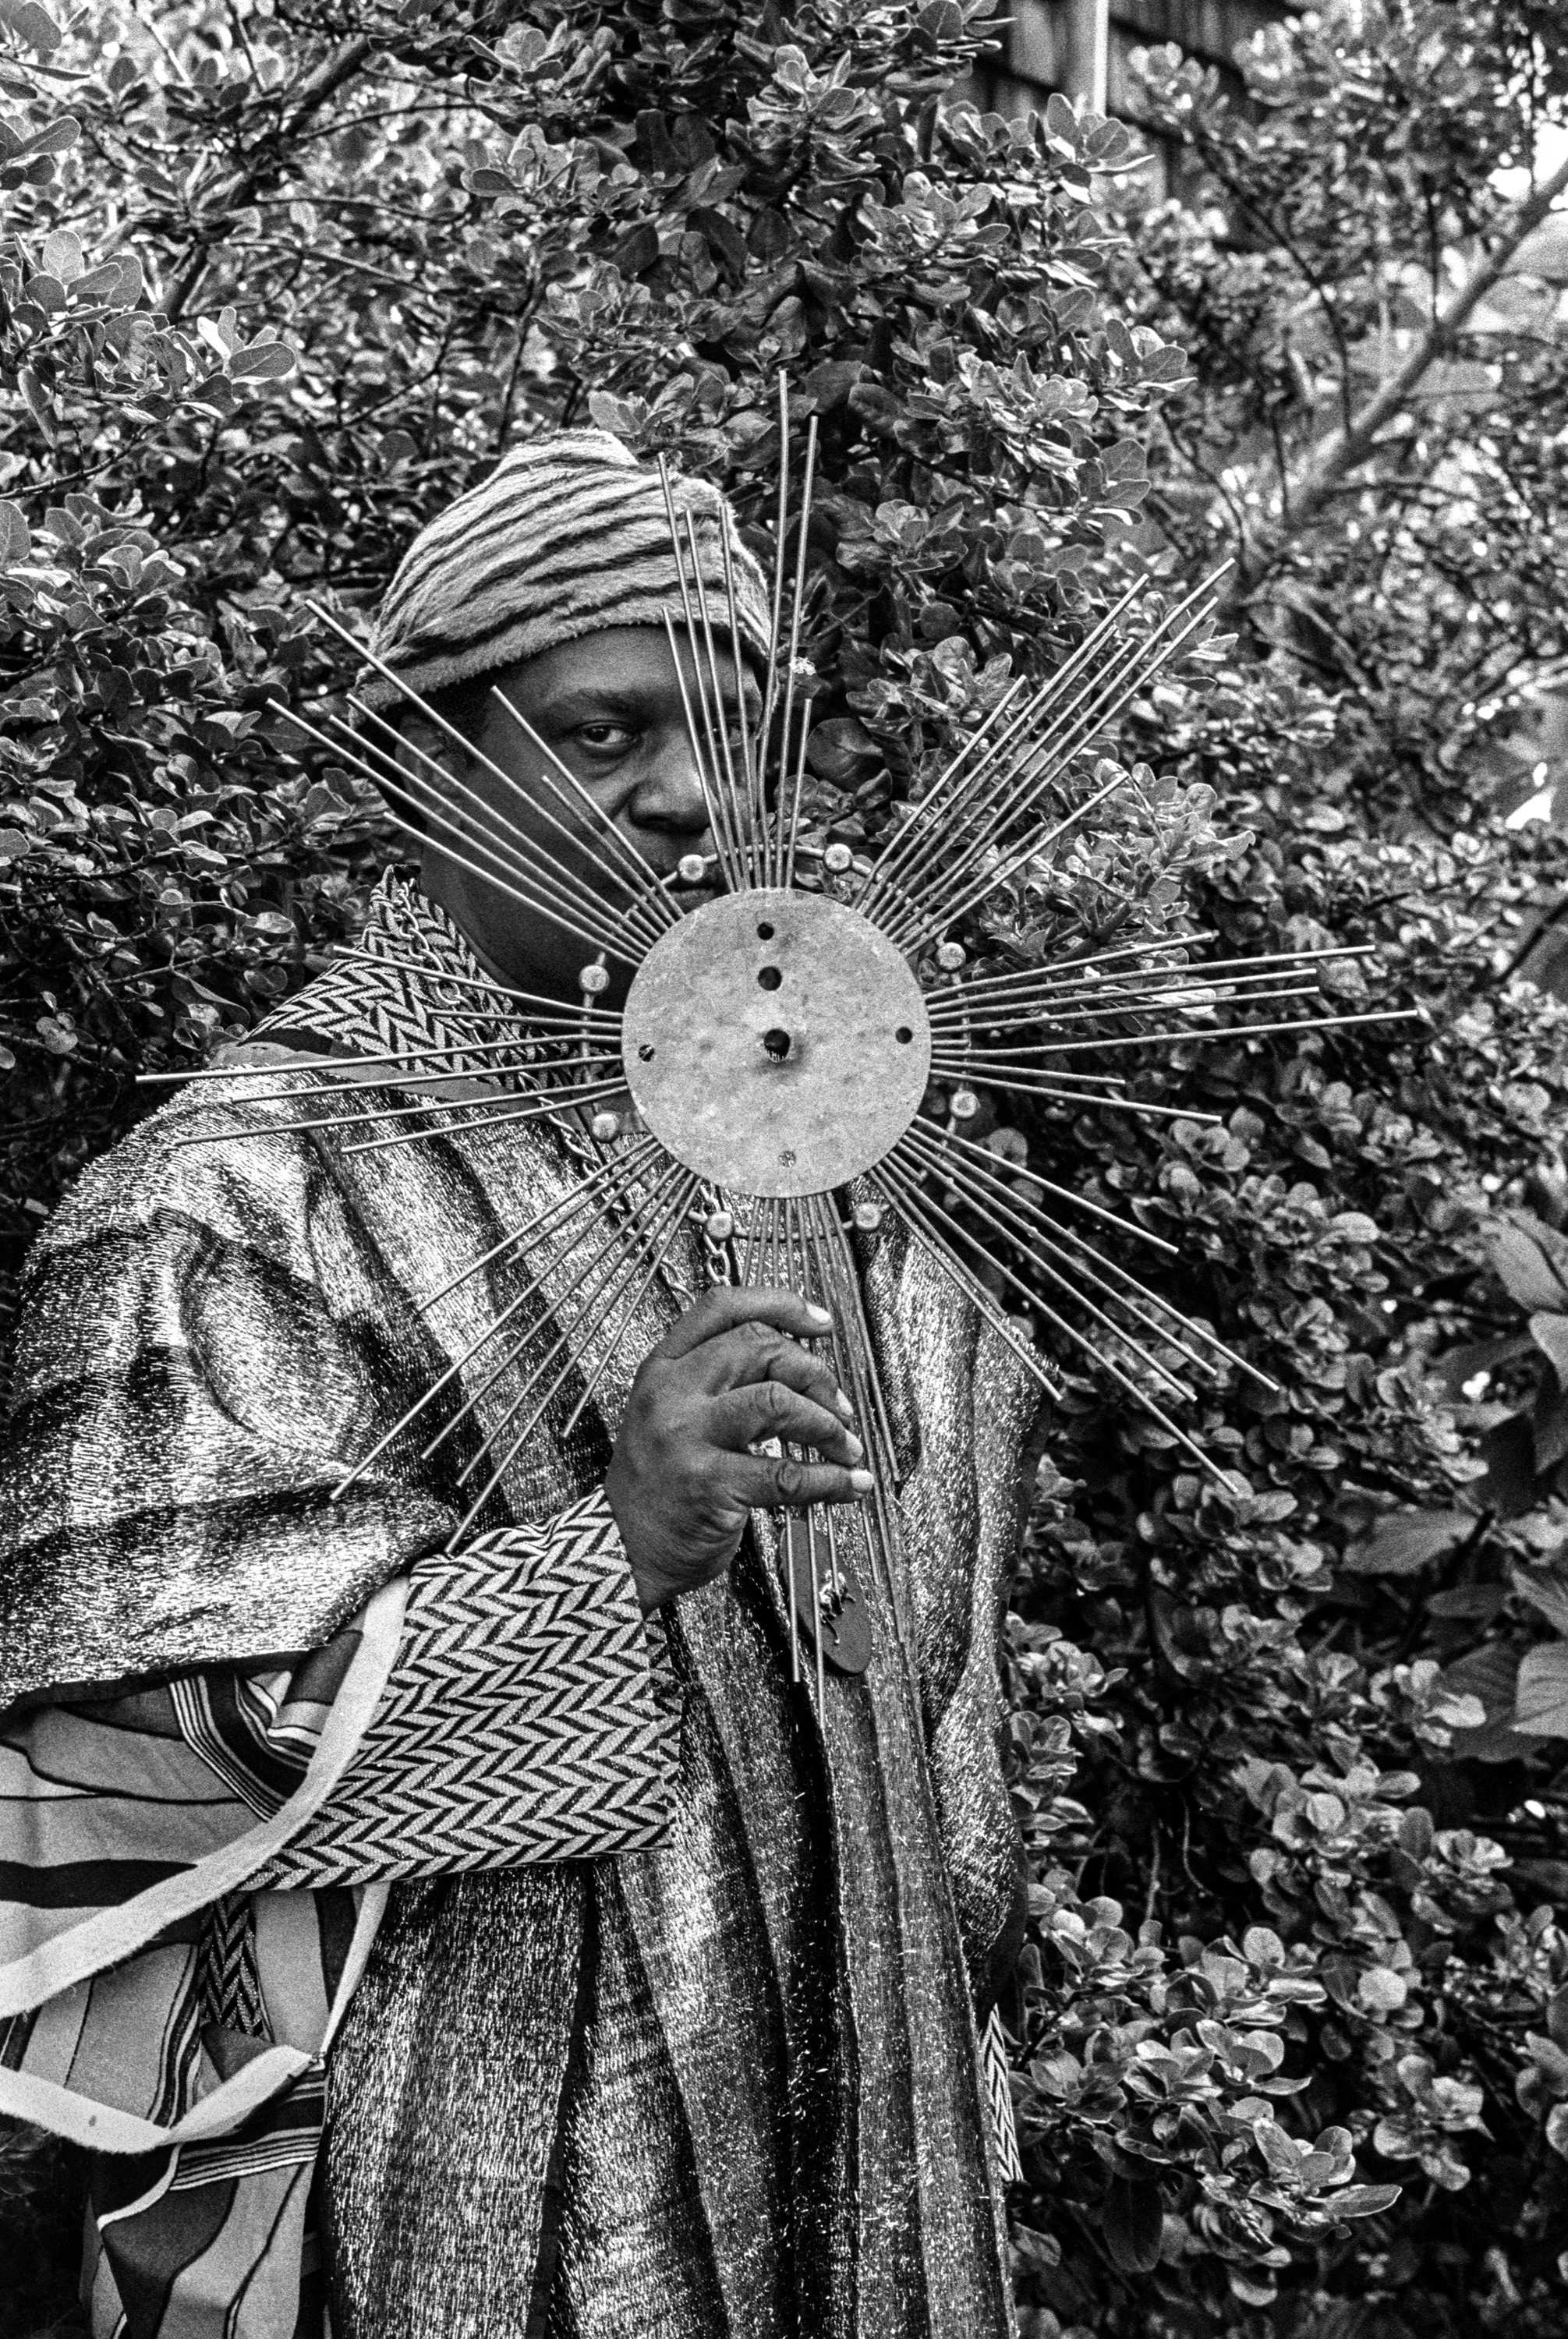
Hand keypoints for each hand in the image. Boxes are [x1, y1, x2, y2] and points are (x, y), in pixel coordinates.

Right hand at [603, 1285, 872, 1613]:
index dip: (780, 1305)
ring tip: (845, 1448)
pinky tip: (847, 1486)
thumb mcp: (670, 1414)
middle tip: (840, 1406)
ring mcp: (686, 1437)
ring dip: (827, 1424)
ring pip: (776, 1401)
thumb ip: (718, 1383)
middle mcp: (671, 1393)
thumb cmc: (658, 1485)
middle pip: (759, 1347)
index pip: (722, 1308)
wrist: (621, 1549)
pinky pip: (785, 1473)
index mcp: (663, 1368)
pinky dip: (829, 1480)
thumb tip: (799, 1367)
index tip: (821, 1322)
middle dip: (815, 1374)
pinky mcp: (707, 1484)